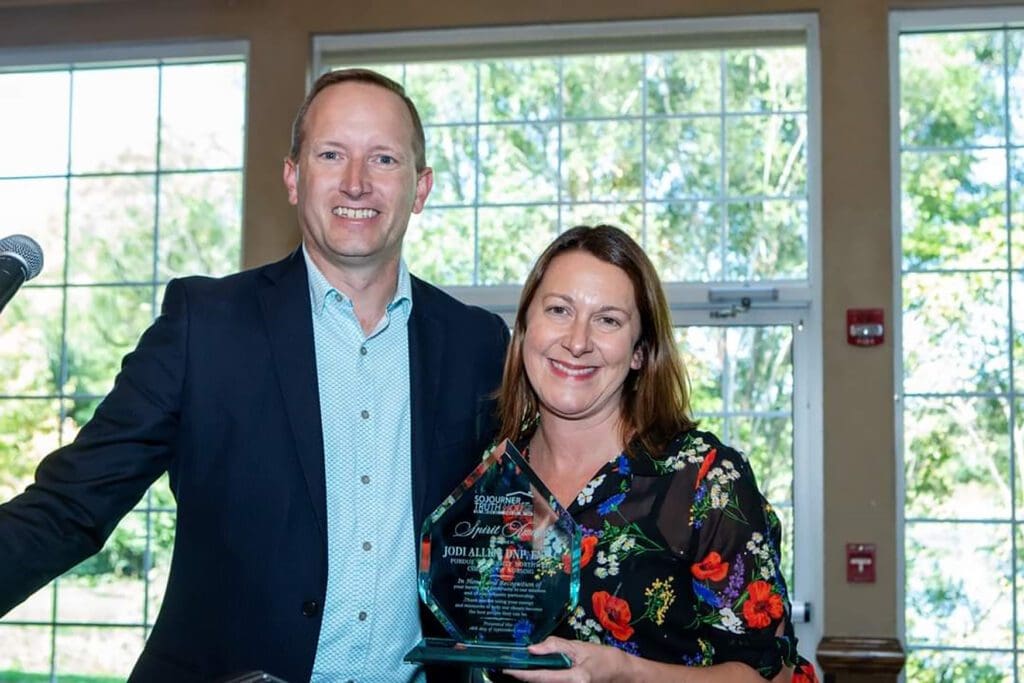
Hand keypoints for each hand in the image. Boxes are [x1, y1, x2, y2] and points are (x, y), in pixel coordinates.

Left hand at [502, 636, 629, 682]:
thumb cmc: (603, 658)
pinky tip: (539, 672)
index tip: (507, 668)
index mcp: (577, 678)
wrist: (621, 673)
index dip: (523, 674)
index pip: (542, 677)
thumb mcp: (579, 647)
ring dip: (534, 678)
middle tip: (511, 665)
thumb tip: (532, 649)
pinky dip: (544, 679)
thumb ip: (555, 647)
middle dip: (525, 676)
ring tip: (523, 667)